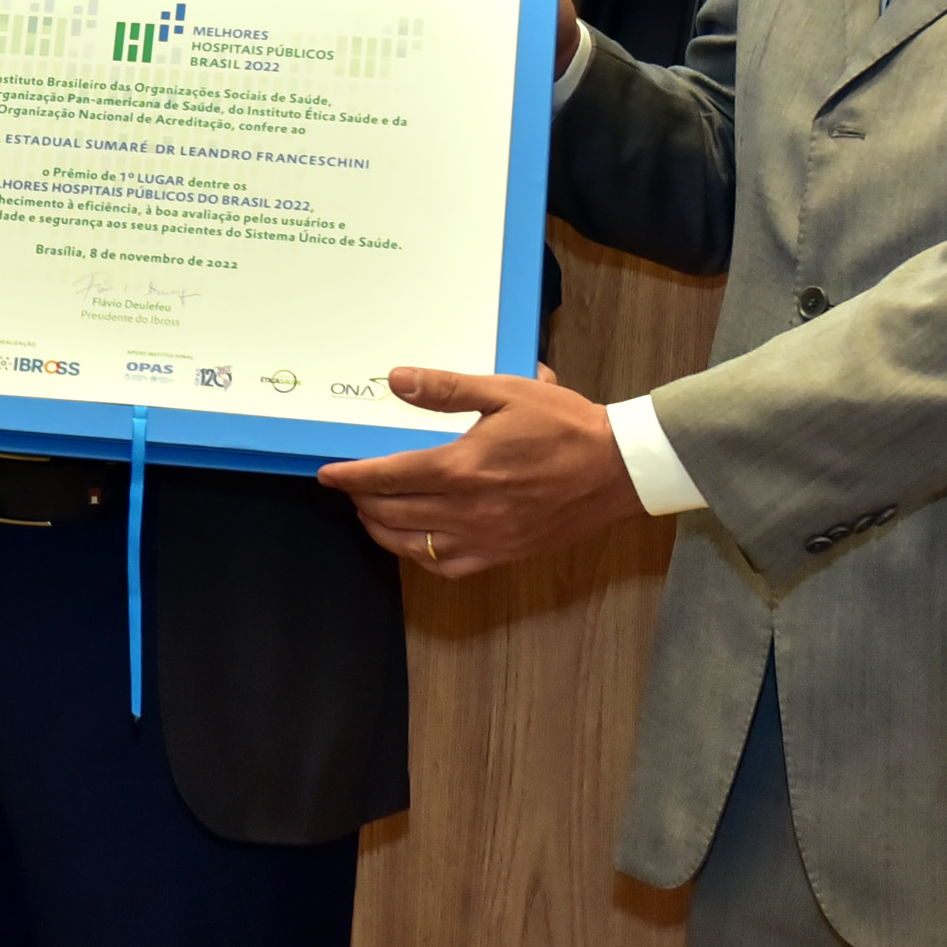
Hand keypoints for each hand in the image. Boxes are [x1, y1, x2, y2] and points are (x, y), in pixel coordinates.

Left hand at [314, 363, 638, 576]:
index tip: (328, 474)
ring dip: (383, 531)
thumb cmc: (564, 426)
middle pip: (393, 513)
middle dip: (362, 501)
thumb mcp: (505, 392)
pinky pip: (450, 567)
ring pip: (415, 545)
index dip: (351, 477)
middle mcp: (469, 509)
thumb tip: (396, 380)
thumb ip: (446, 388)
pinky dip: (422, 557)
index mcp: (463, 467)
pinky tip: (415, 542)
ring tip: (371, 513)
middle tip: (350, 487)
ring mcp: (487, 538)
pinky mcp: (505, 554)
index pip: (388, 476)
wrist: (619, 469)